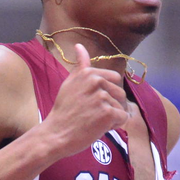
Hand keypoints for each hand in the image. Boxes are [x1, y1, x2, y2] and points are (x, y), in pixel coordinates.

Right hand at [43, 43, 128, 157]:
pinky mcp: (108, 113)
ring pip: (121, 106)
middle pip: (120, 93)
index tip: (92, 101)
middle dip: (111, 104)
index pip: (114, 78)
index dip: (107, 92)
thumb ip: (80, 65)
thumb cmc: (63, 110)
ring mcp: (103, 97)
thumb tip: (80, 46)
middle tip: (92, 113)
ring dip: (112, 116)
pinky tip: (98, 127)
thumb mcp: (69, 83)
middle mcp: (96, 81)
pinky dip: (114, 125)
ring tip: (93, 120)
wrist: (56, 134)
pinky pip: (123, 118)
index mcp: (88, 73)